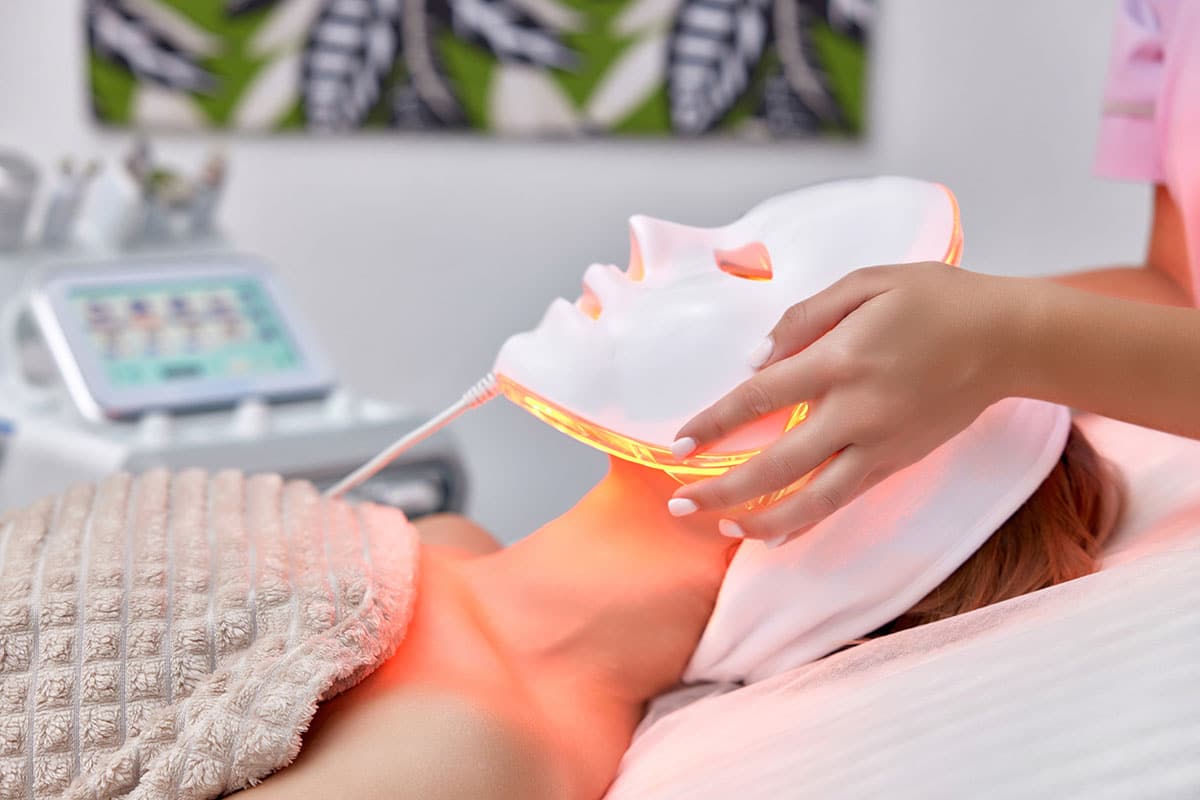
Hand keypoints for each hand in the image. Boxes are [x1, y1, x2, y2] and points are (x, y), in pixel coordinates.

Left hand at [667, 262, 1020, 545]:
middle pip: (775, 463)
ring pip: (811, 499)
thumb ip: (806, 317)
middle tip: (677, 505)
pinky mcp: (898, 461)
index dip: (714, 425)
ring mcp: (880, 444)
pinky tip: (775, 533)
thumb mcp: (868, 283)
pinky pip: (844, 500)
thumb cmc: (937, 300)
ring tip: (718, 526)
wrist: (1010, 338)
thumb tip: (755, 358)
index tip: (678, 445)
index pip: (760, 398)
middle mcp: (857, 411)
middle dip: (721, 488)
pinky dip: (806, 521)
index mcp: (842, 359)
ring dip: (760, 518)